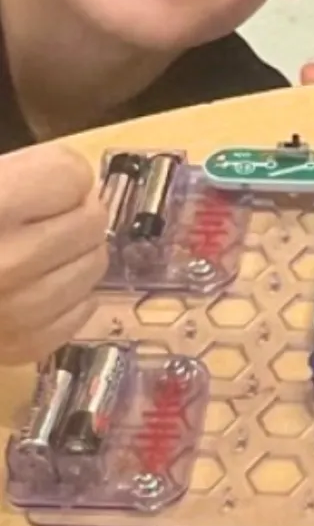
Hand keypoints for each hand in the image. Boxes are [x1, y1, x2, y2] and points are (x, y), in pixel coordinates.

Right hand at [0, 144, 108, 365]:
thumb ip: (21, 177)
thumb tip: (75, 178)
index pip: (70, 174)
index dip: (58, 174)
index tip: (41, 181)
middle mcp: (7, 261)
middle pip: (91, 221)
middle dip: (75, 213)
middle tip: (44, 217)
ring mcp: (13, 313)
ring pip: (93, 269)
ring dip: (77, 255)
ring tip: (44, 251)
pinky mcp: (14, 351)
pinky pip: (76, 316)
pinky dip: (69, 299)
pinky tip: (42, 287)